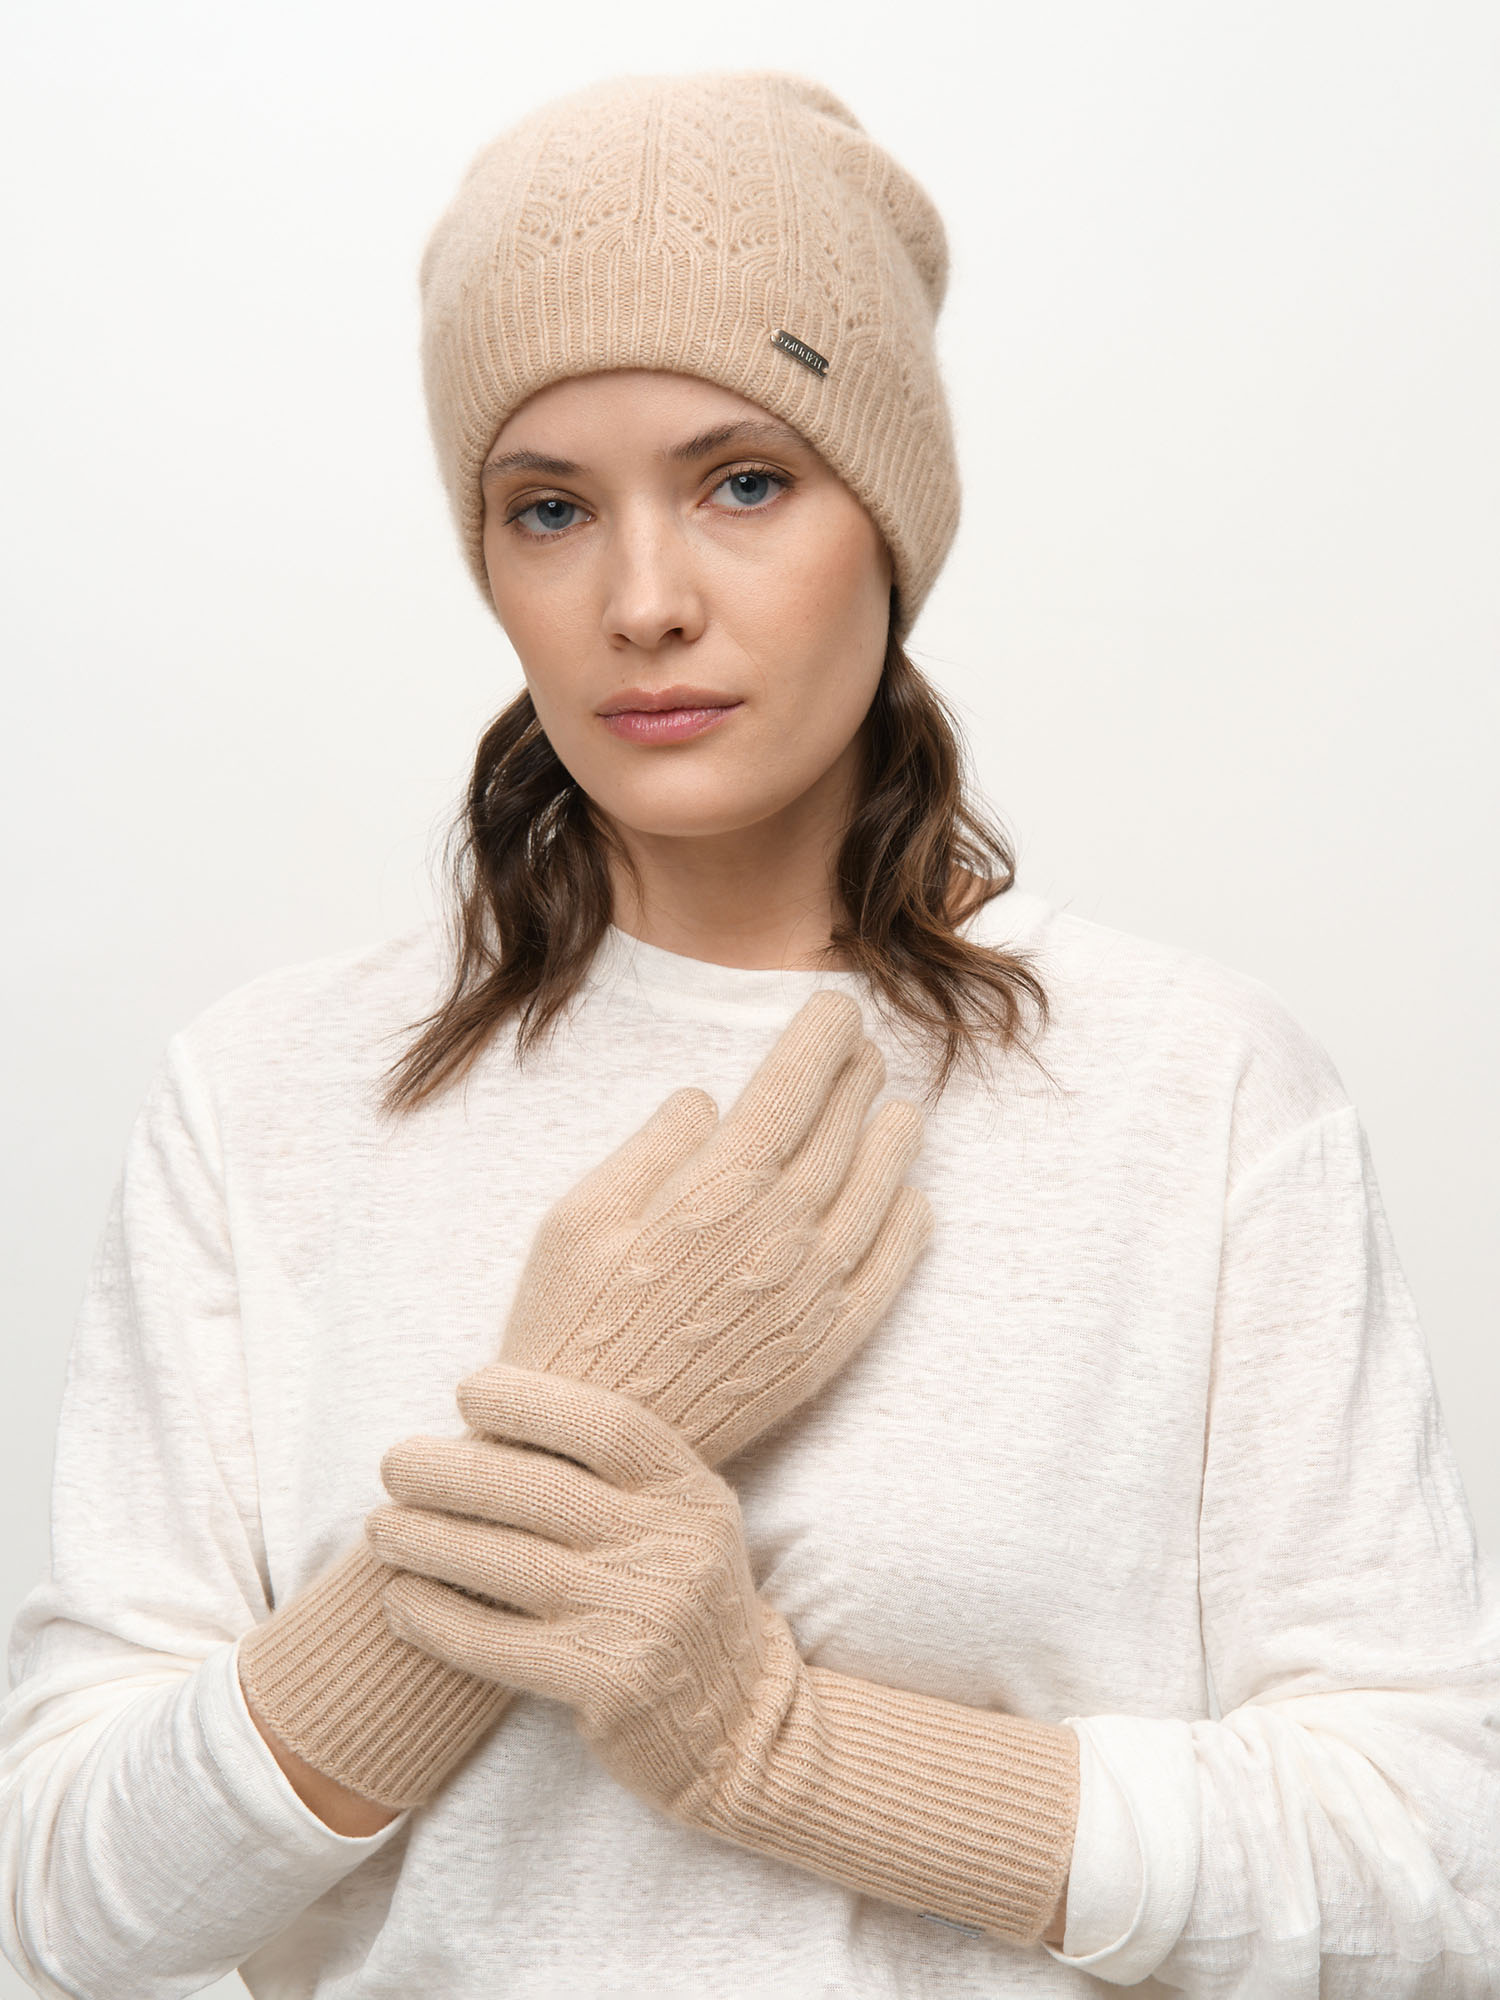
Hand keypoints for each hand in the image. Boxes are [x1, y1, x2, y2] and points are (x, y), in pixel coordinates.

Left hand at [370, 1363, 1080, 1947]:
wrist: (741, 1727)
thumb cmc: (681, 1601)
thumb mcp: (680, 1521)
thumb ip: (613, 1478)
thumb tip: (488, 1425)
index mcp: (690, 1491)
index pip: (606, 1425)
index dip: (531, 1400)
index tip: (468, 1391)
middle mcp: (671, 1546)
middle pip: (540, 1492)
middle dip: (451, 1471)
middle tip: (394, 1463)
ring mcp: (641, 1616)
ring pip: (508, 1565)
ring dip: (428, 1541)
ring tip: (380, 1529)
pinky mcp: (608, 1684)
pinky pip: (498, 1644)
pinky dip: (438, 1619)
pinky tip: (401, 1602)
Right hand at [495, 986, 932, 1468]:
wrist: (592, 1452)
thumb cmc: (570, 1326)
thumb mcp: (578, 1215)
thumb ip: (651, 1147)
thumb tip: (704, 1099)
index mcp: (718, 1186)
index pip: (794, 1084)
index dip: (823, 1036)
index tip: (835, 1009)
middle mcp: (780, 1231)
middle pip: (842, 1128)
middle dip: (858, 1077)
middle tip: (863, 1053)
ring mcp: (813, 1292)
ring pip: (879, 1189)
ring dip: (894, 1139)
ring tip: (899, 1110)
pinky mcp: (827, 1347)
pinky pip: (889, 1270)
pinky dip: (908, 1223)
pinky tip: (911, 1198)